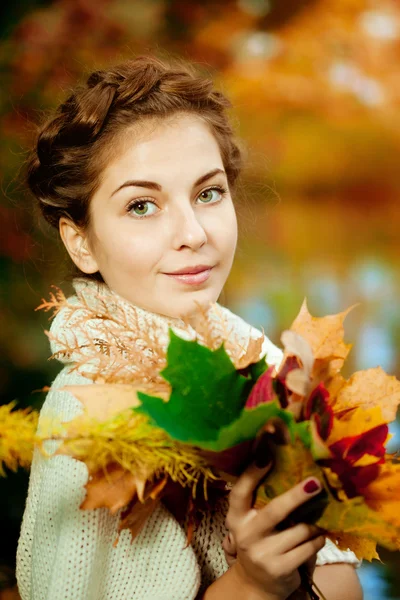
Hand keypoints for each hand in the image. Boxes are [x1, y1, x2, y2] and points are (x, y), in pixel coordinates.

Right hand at [224, 451, 325, 599]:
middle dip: (297, 495)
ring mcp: (262, 553)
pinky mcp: (280, 569)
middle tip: (315, 482)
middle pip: (275, 510)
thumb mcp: (252, 521)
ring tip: (319, 519)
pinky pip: (309, 547)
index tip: (267, 454)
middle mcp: (246, 534)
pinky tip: (317, 536)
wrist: (256, 585)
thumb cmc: (259, 541)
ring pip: (300, 529)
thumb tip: (289, 466)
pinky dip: (317, 539)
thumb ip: (262, 501)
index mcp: (236, 517)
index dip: (252, 472)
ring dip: (314, 523)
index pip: (240, 491)